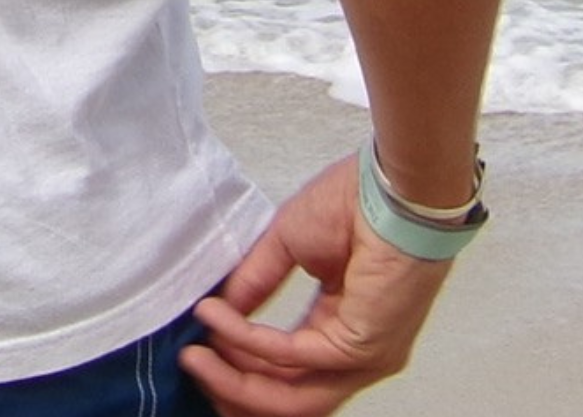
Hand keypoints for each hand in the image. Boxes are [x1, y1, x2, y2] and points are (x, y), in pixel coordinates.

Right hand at [179, 154, 453, 416]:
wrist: (390, 187)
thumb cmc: (355, 203)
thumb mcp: (289, 244)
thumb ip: (256, 281)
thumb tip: (221, 310)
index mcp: (342, 329)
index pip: (291, 375)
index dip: (242, 369)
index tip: (202, 349)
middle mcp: (356, 355)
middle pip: (290, 400)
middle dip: (235, 390)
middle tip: (192, 366)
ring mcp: (363, 358)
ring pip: (292, 397)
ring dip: (236, 380)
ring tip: (195, 356)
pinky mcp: (360, 347)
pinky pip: (293, 355)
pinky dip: (248, 340)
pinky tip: (219, 318)